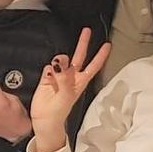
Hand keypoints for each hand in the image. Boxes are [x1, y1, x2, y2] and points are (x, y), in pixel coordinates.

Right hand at [29, 28, 110, 151]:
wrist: (44, 120)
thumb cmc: (59, 112)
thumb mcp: (66, 96)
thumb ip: (63, 79)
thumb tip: (59, 64)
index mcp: (80, 82)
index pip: (93, 66)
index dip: (101, 55)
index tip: (107, 45)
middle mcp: (71, 76)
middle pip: (79, 56)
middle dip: (83, 44)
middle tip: (87, 31)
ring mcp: (59, 76)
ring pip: (61, 59)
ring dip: (59, 61)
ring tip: (55, 71)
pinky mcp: (47, 77)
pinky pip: (48, 66)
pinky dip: (48, 69)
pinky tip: (48, 76)